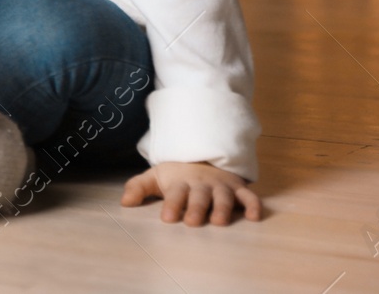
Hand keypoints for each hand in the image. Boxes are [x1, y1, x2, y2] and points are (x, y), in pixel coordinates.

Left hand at [121, 162, 262, 225]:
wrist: (201, 156)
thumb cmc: (176, 175)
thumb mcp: (155, 177)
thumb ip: (138, 188)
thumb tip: (124, 202)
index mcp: (181, 183)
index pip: (175, 194)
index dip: (172, 205)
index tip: (167, 218)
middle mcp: (202, 185)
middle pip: (199, 197)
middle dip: (196, 209)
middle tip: (193, 222)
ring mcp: (221, 186)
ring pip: (223, 197)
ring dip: (222, 208)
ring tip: (219, 222)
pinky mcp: (237, 189)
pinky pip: (249, 196)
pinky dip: (253, 205)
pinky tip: (254, 217)